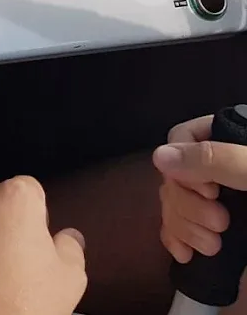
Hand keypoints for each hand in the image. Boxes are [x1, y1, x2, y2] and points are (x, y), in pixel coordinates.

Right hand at [152, 115, 242, 262]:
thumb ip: (217, 159)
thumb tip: (160, 157)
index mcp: (229, 141)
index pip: (183, 138)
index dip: (184, 164)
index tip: (210, 190)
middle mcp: (217, 168)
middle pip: (174, 174)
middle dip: (187, 205)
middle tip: (218, 224)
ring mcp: (216, 199)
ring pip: (172, 201)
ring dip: (184, 226)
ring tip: (213, 246)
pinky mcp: (216, 228)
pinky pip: (177, 226)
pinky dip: (176, 239)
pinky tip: (185, 253)